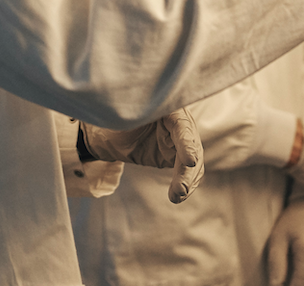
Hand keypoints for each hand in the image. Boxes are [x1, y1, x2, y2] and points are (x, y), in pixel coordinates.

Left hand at [80, 107, 203, 203]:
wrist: (109, 134)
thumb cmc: (115, 120)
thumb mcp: (121, 119)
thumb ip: (130, 120)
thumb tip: (131, 125)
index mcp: (167, 107)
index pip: (181, 124)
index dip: (187, 143)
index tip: (190, 161)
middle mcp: (178, 119)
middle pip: (191, 144)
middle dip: (188, 168)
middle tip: (180, 189)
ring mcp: (180, 138)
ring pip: (194, 158)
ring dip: (188, 179)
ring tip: (176, 196)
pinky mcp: (177, 154)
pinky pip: (188, 169)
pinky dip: (187, 182)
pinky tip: (179, 195)